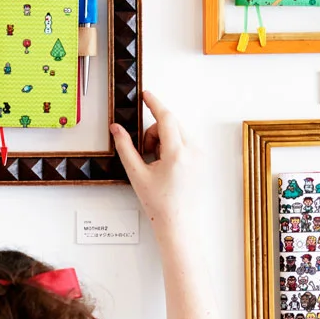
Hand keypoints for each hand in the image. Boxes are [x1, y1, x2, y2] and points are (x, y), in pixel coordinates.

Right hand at [110, 91, 194, 237]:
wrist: (178, 223)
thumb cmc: (160, 204)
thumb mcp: (137, 174)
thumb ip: (125, 147)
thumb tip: (116, 129)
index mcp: (177, 153)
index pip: (166, 118)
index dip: (154, 103)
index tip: (146, 95)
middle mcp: (193, 152)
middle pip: (171, 124)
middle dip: (154, 131)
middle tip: (145, 150)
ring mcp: (200, 156)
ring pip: (178, 132)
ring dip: (164, 138)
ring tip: (156, 161)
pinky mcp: (202, 161)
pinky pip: (186, 142)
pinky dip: (173, 146)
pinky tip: (166, 165)